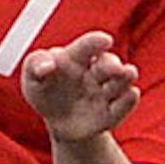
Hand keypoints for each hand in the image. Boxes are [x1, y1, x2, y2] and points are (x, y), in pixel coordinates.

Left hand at [22, 29, 140, 139]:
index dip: (96, 42)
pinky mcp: (111, 115)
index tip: (105, 40)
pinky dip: (128, 101)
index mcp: (77, 58)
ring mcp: (105, 93)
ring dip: (126, 78)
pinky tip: (132, 93)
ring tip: (129, 73)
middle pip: (108, 64)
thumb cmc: (45, 92)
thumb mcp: (33, 79)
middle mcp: (96, 73)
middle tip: (115, 68)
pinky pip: (122, 107)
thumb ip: (35, 66)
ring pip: (120, 83)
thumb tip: (47, 65)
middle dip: (112, 64)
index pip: (88, 47)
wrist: (58, 123)